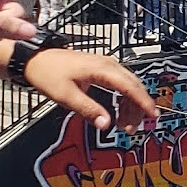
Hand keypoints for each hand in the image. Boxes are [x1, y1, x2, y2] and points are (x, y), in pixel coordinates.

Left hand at [25, 44, 161, 134]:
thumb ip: (88, 110)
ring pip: (130, 85)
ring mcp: (106, 65)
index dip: (144, 102)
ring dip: (131, 105)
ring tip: (124, 123)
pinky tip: (119, 110)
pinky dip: (124, 98)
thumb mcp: (65, 95)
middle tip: (133, 127)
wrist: (34, 59)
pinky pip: (121, 83)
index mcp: (103, 69)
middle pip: (135, 86)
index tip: (153, 115)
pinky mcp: (101, 69)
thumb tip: (106, 124)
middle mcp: (109, 65)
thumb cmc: (47, 73)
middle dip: (138, 108)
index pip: (131, 87)